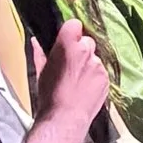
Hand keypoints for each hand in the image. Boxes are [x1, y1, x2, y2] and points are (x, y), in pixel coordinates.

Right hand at [31, 19, 112, 139]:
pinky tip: (85, 87)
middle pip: (87, 41)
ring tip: (77, 80)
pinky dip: (95, 76)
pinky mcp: (107, 78)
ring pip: (95, 57)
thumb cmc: (49, 95)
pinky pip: (102, 71)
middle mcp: (86, 52)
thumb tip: (36, 40)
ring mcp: (98, 65)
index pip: (74, 24)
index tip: (68, 39)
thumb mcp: (40, 71)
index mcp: (67, 46)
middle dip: (80, 49)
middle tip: (71, 63)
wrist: (65, 118)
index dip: (71, 31)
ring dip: (88, 63)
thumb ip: (40, 53)